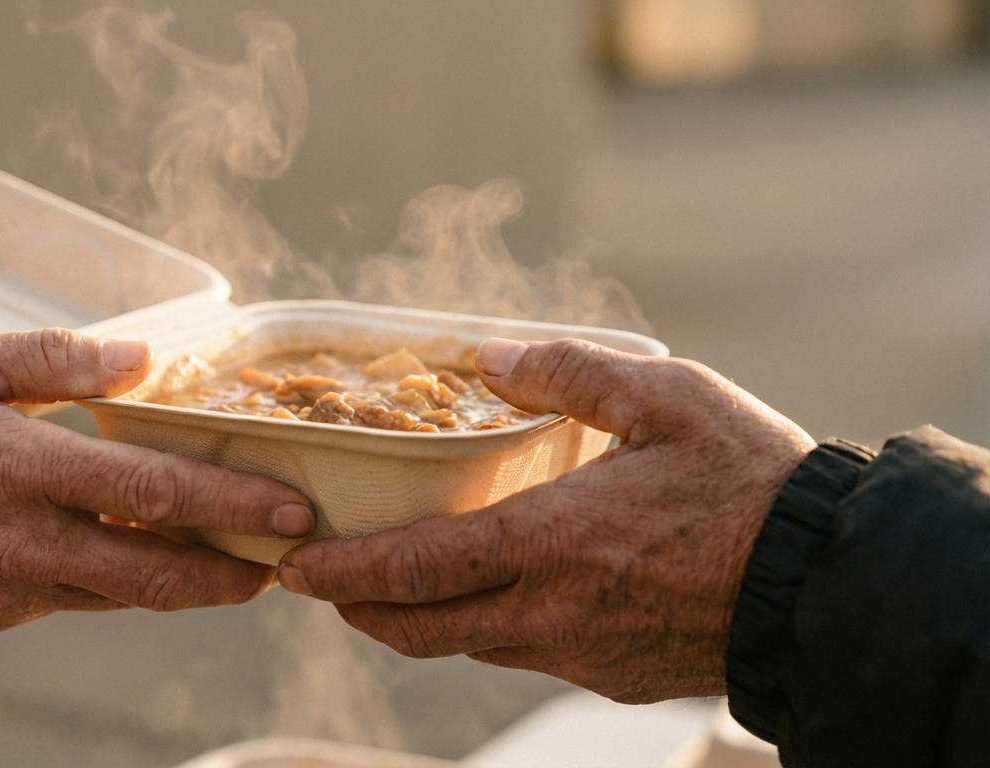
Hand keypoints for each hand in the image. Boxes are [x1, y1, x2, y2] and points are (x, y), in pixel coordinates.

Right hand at [0, 329, 313, 628]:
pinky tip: (134, 549)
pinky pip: (72, 598)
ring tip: (234, 558)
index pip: (149, 494)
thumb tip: (141, 359)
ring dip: (184, 582)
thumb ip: (53, 360)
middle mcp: (17, 543)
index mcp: (14, 469)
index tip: (290, 510)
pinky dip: (116, 577)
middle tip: (288, 558)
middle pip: (154, 574)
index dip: (230, 507)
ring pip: (120, 596)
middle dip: (233, 572)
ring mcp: (2, 590)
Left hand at [278, 338, 813, 702]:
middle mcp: (551, 612)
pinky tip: (498, 593)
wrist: (830, 583)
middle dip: (358, 610)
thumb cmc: (751, 482)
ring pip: (470, 648)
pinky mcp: (612, 675)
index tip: (293, 570)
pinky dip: (486, 629)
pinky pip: (525, 657)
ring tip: (397, 582)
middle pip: (421, 630)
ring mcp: (580, 654)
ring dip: (420, 620)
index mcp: (551, 543)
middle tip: (322, 583)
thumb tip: (492, 354)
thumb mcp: (667, 399)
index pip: (414, 571)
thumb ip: (571, 372)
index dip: (343, 574)